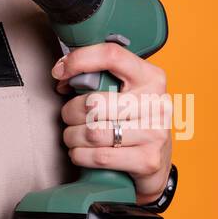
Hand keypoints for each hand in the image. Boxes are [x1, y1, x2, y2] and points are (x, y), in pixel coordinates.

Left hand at [51, 42, 172, 204]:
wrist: (156, 163)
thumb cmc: (133, 121)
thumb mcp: (126, 92)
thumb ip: (101, 78)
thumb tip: (63, 73)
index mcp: (151, 77)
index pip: (112, 56)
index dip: (79, 60)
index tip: (60, 71)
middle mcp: (156, 103)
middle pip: (94, 102)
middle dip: (70, 110)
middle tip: (68, 115)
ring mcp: (154, 133)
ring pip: (93, 132)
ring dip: (72, 136)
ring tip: (73, 135)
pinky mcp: (147, 160)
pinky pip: (99, 157)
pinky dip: (80, 155)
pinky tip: (80, 152)